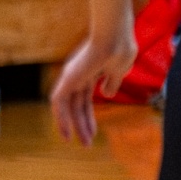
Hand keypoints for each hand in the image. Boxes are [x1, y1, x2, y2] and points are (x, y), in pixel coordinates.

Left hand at [51, 29, 136, 144]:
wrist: (115, 37)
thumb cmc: (121, 48)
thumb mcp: (120, 70)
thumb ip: (112, 82)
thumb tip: (107, 94)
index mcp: (91, 73)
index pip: (85, 100)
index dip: (88, 117)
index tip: (93, 133)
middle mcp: (78, 75)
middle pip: (78, 105)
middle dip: (83, 125)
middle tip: (87, 143)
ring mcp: (72, 77)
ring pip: (68, 107)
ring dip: (73, 125)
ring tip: (80, 142)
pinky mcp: (67, 79)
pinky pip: (59, 103)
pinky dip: (61, 118)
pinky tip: (67, 133)